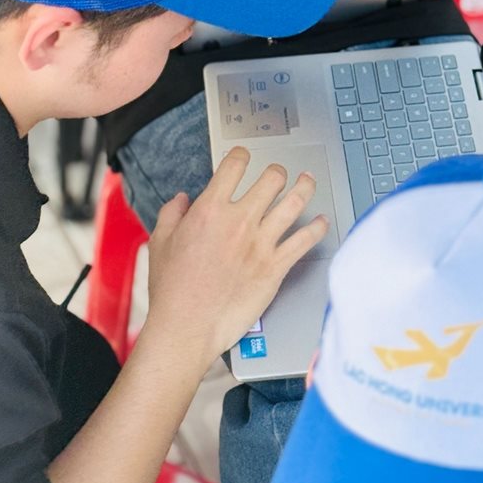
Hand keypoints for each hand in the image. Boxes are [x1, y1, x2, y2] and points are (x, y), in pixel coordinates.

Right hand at [144, 148, 328, 364]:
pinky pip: (305, 240)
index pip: (234, 166)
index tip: (244, 157)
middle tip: (279, 174)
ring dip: (305, 187)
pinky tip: (322, 222)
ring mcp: (261, 244)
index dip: (241, 155)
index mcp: (210, 210)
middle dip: (278, 171)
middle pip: (272, 178)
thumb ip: (172, 214)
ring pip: (294, 202)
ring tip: (308, 181)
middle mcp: (239, 221)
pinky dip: (317, 228)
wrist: (187, 326)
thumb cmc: (172, 290)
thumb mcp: (160, 243)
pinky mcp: (276, 267)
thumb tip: (182, 199)